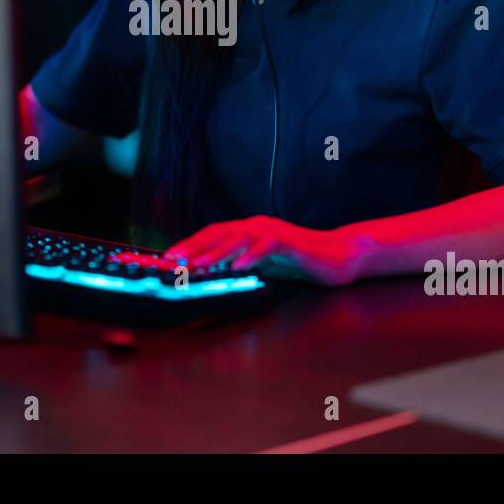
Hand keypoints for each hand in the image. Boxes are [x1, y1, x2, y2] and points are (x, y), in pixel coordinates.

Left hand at [163, 216, 363, 286]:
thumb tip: (209, 277)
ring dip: (216, 252)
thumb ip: (239, 267)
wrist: (337, 257)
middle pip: (219, 233)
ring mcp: (273, 232)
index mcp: (248, 231)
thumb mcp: (262, 266)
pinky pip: (268, 246)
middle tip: (172, 260)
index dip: (189, 245)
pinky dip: (252, 256)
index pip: (212, 235)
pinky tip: (238, 266)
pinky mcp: (290, 242)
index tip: (167, 258)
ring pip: (239, 238)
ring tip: (198, 264)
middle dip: (194, 247)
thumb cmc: (297, 263)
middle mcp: (257, 227)